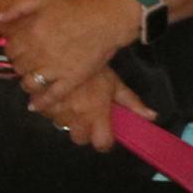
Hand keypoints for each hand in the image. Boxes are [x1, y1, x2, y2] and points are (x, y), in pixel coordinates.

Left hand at [0, 0, 142, 105]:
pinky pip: (52, 95)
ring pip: (30, 83)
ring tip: (32, 80)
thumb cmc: (77, 8)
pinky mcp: (71, 79)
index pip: (10, 49)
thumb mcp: (45, 0)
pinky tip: (35, 105)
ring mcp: (56, 68)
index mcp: (31, 33)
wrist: (108, 21)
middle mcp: (40, 52)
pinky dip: (41, 102)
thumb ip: (18, 8)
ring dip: (28, 83)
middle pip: (18, 66)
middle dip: (21, 65)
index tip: (22, 50)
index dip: (15, 50)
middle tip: (31, 63)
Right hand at [41, 66, 156, 153]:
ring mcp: (57, 110)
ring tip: (73, 101)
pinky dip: (52, 109)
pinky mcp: (40, 103)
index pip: (101, 143)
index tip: (104, 134)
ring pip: (62, 126)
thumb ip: (132, 103)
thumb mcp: (115, 83)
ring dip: (67, 118)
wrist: (67, 49)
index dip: (104, 142)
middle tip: (87, 117)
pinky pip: (46, 115)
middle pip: (79, 139)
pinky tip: (59, 97)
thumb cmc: (96, 69)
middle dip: (83, 131)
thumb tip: (153, 117)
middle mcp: (76, 116)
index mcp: (97, 113)